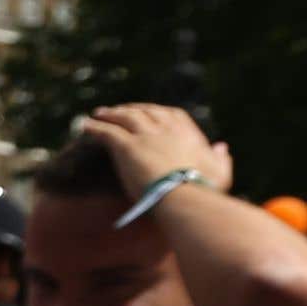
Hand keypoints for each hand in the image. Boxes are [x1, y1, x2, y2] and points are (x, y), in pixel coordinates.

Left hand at [82, 104, 233, 204]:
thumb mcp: (220, 172)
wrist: (186, 196)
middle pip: (144, 111)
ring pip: (124, 117)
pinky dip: (94, 127)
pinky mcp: (126, 146)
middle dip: (131, 109)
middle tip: (118, 111)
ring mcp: (145, 135)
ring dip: (110, 114)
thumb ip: (220, 158)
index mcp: (188, 132)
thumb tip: (222, 146)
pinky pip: (106, 131)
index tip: (149, 113)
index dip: (157, 112)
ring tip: (99, 114)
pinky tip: (84, 126)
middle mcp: (166, 128)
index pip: (171, 114)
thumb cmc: (206, 189)